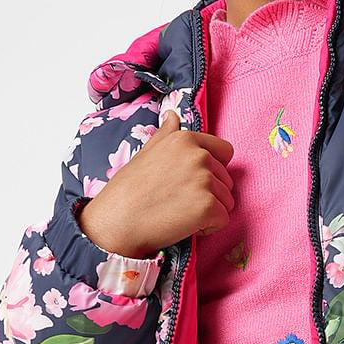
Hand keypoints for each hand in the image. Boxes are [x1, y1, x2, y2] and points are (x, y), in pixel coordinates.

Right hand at [78, 107, 235, 255]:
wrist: (116, 221)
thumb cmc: (128, 190)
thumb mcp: (146, 153)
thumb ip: (166, 135)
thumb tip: (173, 115)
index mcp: (186, 139)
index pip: (224, 151)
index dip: (213, 170)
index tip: (190, 181)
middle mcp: (199, 156)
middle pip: (227, 179)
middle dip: (210, 194)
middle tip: (178, 201)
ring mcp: (205, 180)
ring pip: (227, 201)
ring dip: (210, 212)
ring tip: (179, 213)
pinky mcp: (208, 207)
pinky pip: (223, 220)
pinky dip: (208, 228)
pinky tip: (183, 224)